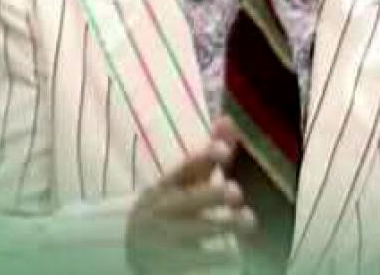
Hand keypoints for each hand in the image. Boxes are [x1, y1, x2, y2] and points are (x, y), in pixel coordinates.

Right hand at [126, 116, 255, 274]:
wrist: (128, 247)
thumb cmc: (168, 205)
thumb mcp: (185, 180)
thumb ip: (209, 153)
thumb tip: (229, 119)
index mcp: (167, 186)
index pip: (184, 168)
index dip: (204, 158)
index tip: (224, 150)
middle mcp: (164, 210)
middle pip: (188, 201)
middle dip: (211, 194)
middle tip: (236, 191)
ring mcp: (166, 239)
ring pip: (195, 232)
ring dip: (222, 225)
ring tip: (250, 221)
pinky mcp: (169, 264)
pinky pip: (192, 263)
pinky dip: (213, 261)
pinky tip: (237, 259)